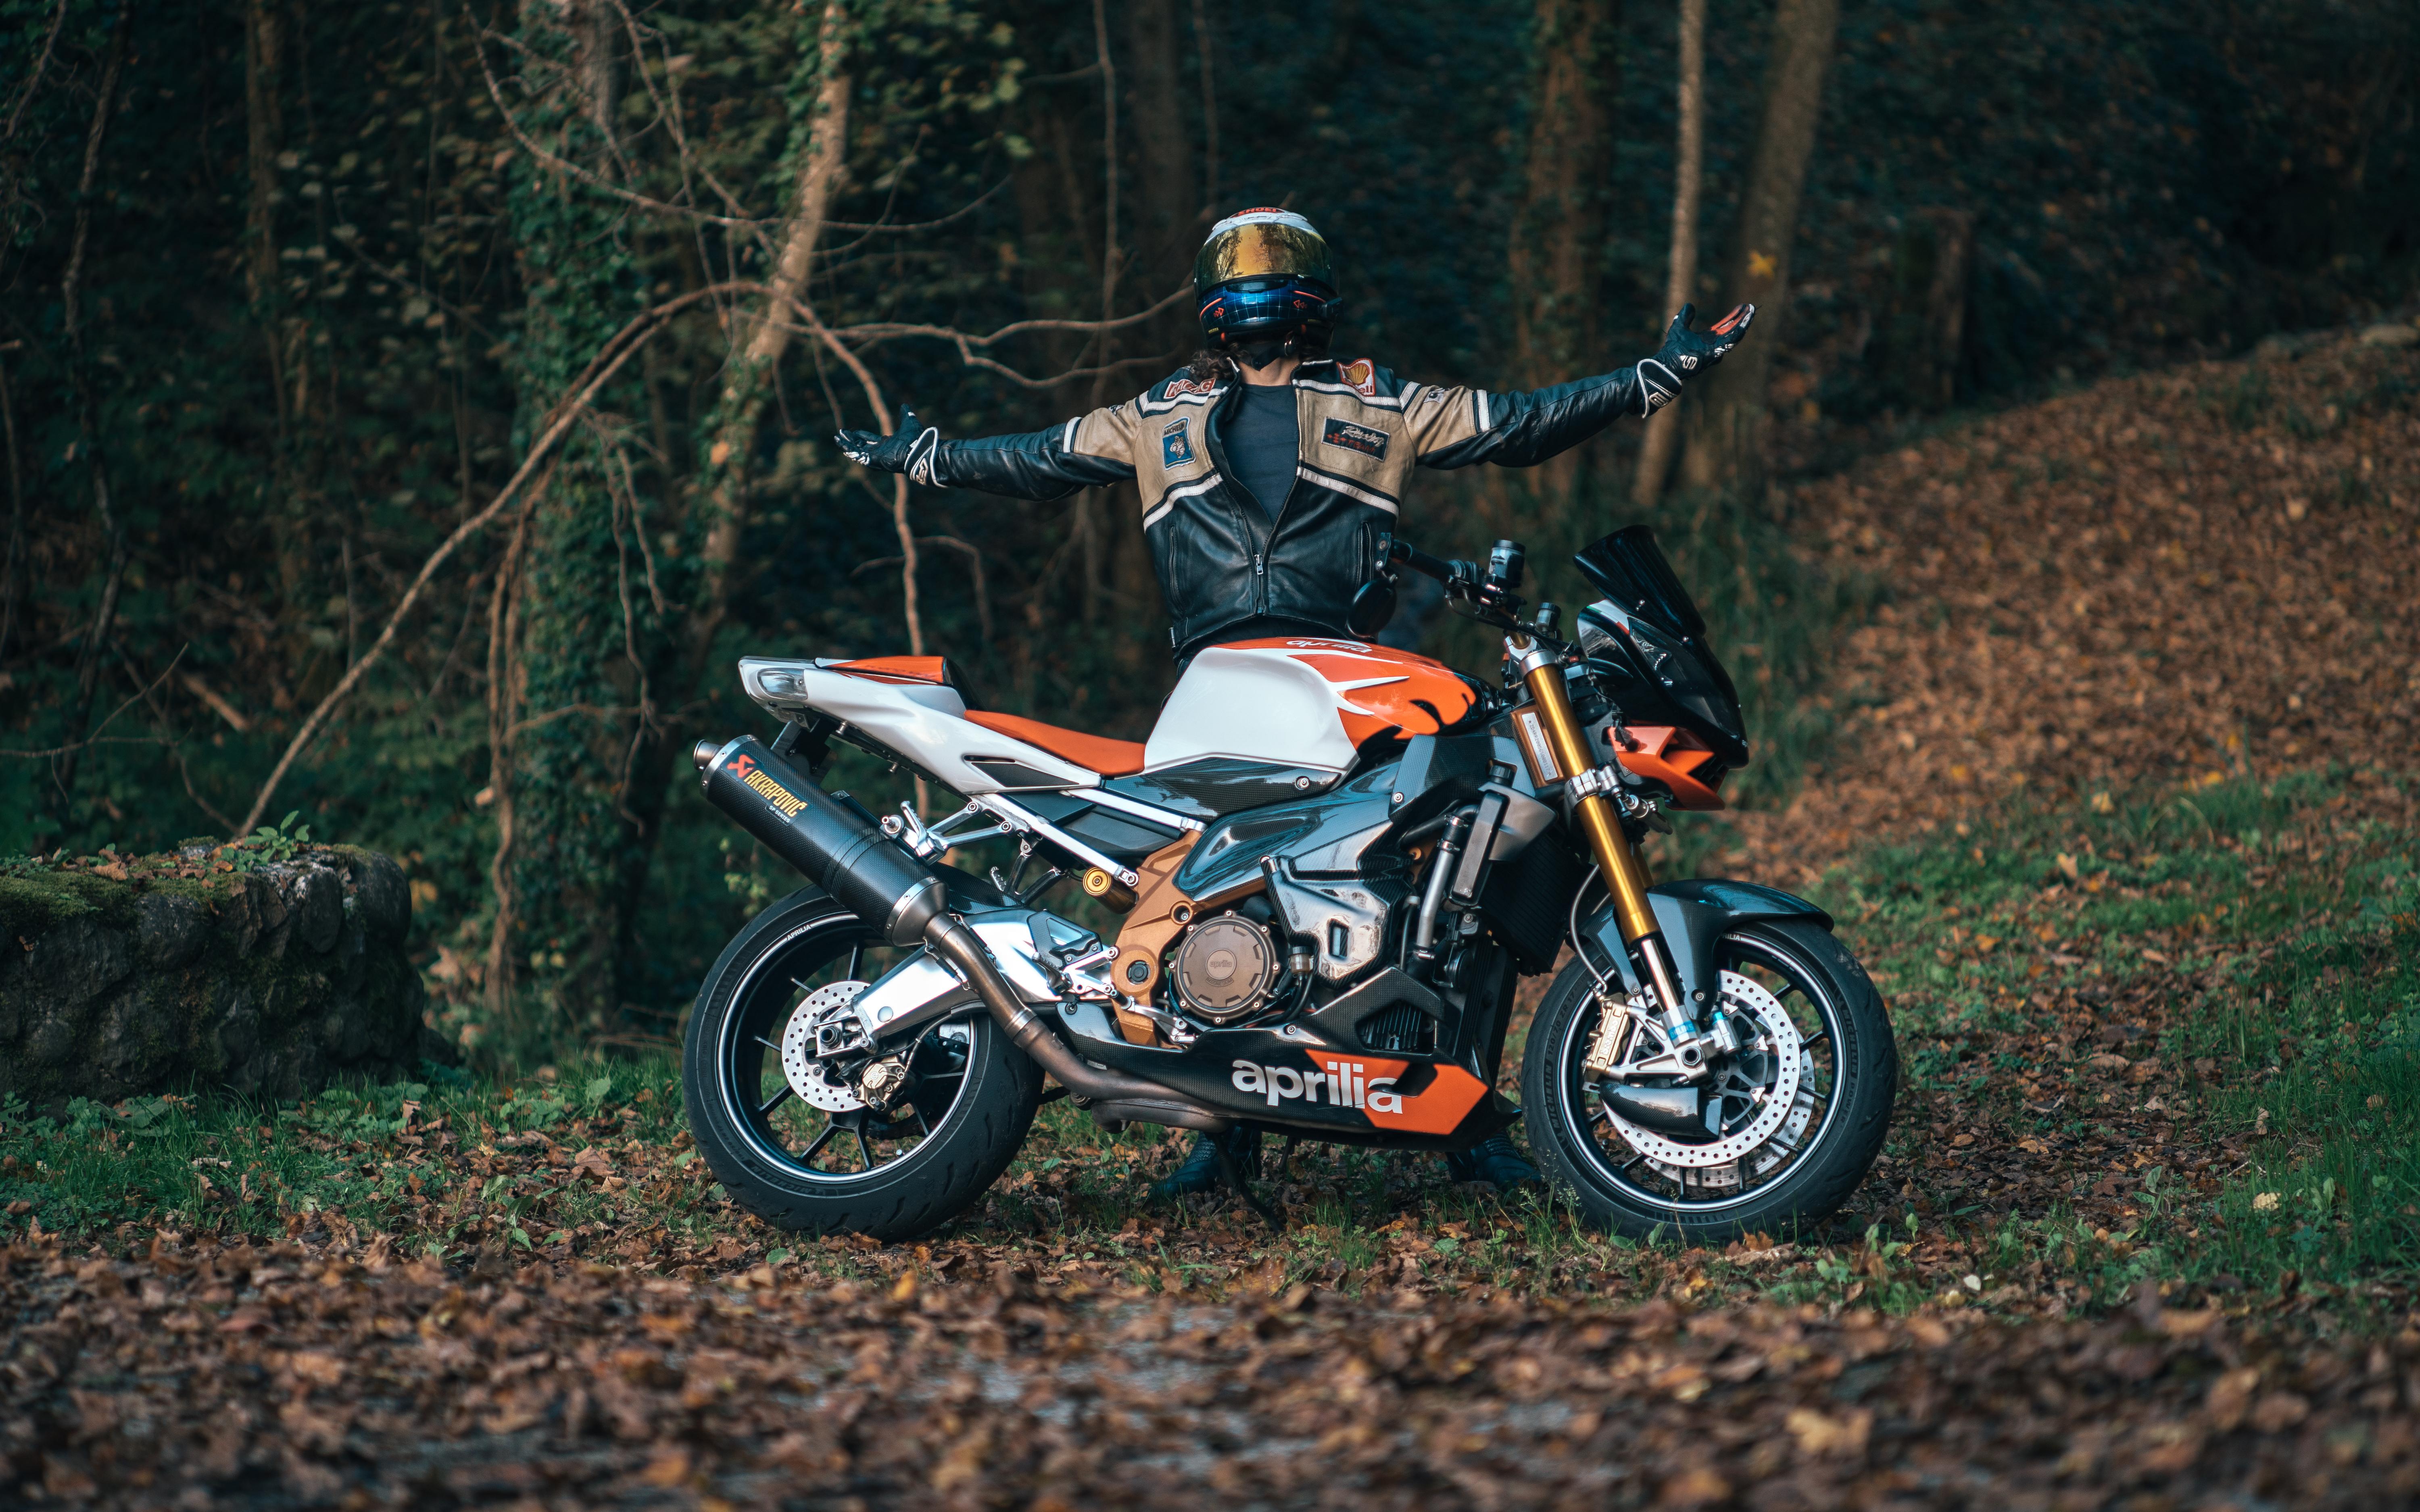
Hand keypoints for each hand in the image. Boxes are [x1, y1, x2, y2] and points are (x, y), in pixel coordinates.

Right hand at [834, 408, 942, 484]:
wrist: (920, 448)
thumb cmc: (916, 438)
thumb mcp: (909, 422)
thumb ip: (906, 414)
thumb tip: (905, 406)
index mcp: (888, 444)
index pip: (871, 441)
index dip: (862, 436)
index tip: (854, 431)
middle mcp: (882, 452)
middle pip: (862, 447)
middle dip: (851, 440)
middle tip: (841, 433)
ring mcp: (878, 458)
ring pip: (858, 452)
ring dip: (847, 445)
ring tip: (837, 438)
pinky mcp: (875, 461)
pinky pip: (860, 457)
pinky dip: (851, 451)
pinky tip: (842, 445)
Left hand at [1635, 303, 1754, 412]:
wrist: (1668, 362)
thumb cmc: (1673, 348)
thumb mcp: (1679, 326)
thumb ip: (1685, 316)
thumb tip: (1689, 305)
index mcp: (1708, 338)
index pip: (1724, 326)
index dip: (1733, 316)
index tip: (1742, 306)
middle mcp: (1714, 344)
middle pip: (1732, 329)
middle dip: (1742, 318)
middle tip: (1751, 307)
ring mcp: (1716, 349)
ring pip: (1735, 335)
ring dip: (1744, 323)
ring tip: (1751, 311)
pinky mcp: (1715, 353)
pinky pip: (1729, 342)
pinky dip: (1738, 333)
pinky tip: (1745, 324)